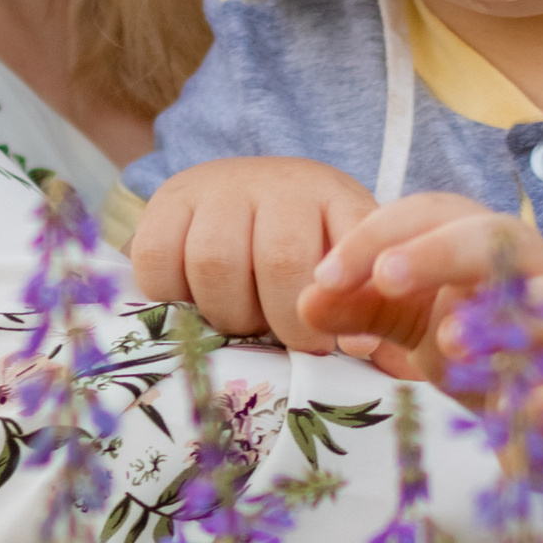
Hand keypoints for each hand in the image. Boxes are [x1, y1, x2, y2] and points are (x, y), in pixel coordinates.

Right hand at [126, 155, 378, 352]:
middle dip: (283, 322)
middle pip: (281, 261)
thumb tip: (381, 360)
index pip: (350, 245)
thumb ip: (367, 311)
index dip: (344, 303)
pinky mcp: (168, 201)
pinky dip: (173, 296)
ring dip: (227, 313)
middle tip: (285, 341)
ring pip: (216, 262)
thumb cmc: (302, 250)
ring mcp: (220, 187)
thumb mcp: (345, 268)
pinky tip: (193, 302)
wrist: (238, 196)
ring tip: (241, 321)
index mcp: (335, 197)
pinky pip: (160, 259)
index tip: (347, 348)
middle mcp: (280, 182)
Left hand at [300, 190, 542, 392]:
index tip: (325, 276)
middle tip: (386, 278)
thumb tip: (306, 301)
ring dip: (504, 320)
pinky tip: (527, 411)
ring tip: (451, 344)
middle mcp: (535, 275)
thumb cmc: (490, 350)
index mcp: (484, 247)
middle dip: (439, 251)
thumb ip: (366, 308)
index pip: (431, 214)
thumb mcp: (420, 324)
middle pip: (496, 237)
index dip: (377, 236)